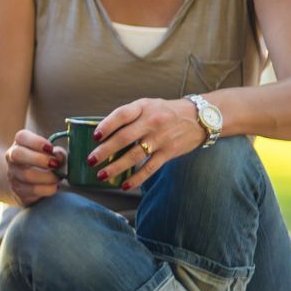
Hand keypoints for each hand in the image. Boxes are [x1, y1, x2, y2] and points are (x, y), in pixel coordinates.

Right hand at [5, 128, 65, 206]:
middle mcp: (12, 158)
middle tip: (55, 164)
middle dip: (39, 159)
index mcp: (20, 143)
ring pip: (27, 175)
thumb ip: (58, 153)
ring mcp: (13, 175)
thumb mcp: (52, 154)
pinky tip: (54, 187)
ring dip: (47, 177)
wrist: (28, 183)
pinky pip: (32, 191)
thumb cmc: (45, 163)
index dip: (37, 142)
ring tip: (58, 178)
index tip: (50, 148)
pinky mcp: (18, 191)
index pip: (22, 137)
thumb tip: (59, 157)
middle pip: (18, 154)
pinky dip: (47, 189)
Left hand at [90, 98, 206, 191]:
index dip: (107, 125)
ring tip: (101, 175)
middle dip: (105, 151)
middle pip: (124, 138)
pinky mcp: (169, 152)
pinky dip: (137, 178)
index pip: (122, 115)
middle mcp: (152, 122)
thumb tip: (103, 133)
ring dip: (116, 167)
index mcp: (143, 107)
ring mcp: (161, 138)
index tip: (95, 136)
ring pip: (135, 156)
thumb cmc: (165, 111)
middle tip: (91, 160)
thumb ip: (128, 115)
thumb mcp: (148, 105)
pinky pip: (150, 168)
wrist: (199, 118)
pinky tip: (124, 185)